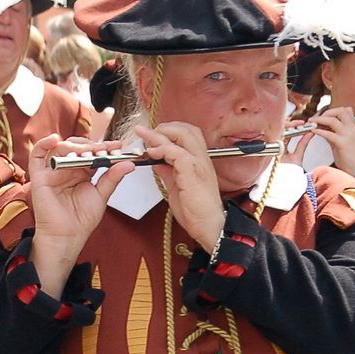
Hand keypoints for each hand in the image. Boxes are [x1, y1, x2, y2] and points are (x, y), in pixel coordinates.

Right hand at [26, 134, 132, 296]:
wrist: (67, 236)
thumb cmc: (82, 220)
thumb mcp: (101, 195)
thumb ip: (113, 178)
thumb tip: (129, 164)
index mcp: (82, 173)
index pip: (92, 153)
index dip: (103, 148)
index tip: (117, 146)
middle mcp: (67, 170)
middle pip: (76, 147)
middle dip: (91, 145)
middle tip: (103, 148)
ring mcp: (53, 171)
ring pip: (60, 148)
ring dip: (74, 145)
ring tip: (86, 151)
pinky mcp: (39, 175)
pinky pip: (37, 154)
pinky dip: (44, 143)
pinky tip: (55, 139)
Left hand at [134, 121, 224, 252]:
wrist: (209, 226)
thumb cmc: (196, 210)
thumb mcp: (176, 185)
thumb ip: (167, 170)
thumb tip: (155, 159)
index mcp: (198, 160)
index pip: (187, 133)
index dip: (168, 130)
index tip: (151, 135)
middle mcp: (200, 158)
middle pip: (185, 128)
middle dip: (163, 127)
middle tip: (146, 134)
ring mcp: (198, 163)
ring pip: (182, 135)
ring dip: (159, 135)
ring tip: (145, 138)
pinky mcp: (193, 172)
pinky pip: (178, 153)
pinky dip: (162, 149)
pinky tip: (152, 153)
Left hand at [299, 105, 354, 174]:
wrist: (354, 170)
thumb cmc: (348, 158)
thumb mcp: (340, 141)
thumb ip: (333, 133)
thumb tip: (323, 127)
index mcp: (352, 128)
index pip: (346, 110)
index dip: (334, 110)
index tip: (324, 115)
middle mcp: (351, 129)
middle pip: (341, 111)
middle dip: (327, 112)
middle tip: (317, 117)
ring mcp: (347, 135)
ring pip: (333, 120)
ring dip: (320, 119)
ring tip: (312, 122)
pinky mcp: (342, 143)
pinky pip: (329, 134)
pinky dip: (320, 131)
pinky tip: (314, 132)